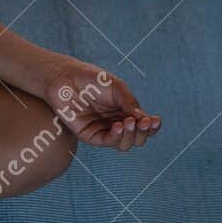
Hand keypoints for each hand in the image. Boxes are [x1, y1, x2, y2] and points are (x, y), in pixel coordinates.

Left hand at [41, 59, 160, 151]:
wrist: (65, 78)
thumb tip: (145, 119)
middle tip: (144, 123)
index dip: (152, 126)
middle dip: (143, 133)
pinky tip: (118, 126)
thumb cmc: (91, 79)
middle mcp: (116, 123)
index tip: (155, 120)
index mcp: (125, 112)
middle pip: (137, 138)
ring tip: (129, 122)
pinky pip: (107, 142)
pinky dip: (116, 136)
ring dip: (131, 136)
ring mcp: (103, 130)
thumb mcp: (116, 87)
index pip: (144, 125)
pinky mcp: (89, 135)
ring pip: (124, 145)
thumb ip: (129, 102)